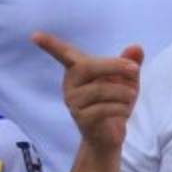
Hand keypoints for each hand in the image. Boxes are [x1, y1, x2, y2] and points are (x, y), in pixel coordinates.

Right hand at [33, 32, 142, 153]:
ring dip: (122, 91)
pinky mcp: (81, 119)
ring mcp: (73, 102)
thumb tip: (136, 48)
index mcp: (77, 70)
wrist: (110, 135)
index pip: (63, 54)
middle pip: (87, 67)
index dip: (50, 44)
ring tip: (131, 96)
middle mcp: (70, 84)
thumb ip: (130, 63)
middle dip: (114, 66)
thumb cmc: (115, 101)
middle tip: (135, 69)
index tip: (35, 35)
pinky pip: (103, 108)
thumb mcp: (127, 80)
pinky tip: (125, 111)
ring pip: (99, 89)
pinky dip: (120, 108)